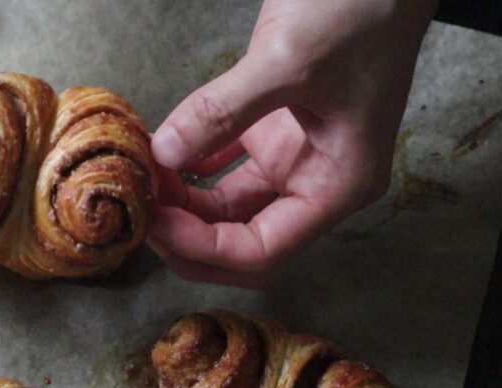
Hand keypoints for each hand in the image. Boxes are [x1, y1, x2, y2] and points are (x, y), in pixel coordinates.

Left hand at [150, 0, 436, 286]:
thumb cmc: (361, 6)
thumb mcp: (289, 59)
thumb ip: (224, 111)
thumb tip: (164, 154)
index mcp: (339, 184)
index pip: (264, 250)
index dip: (203, 248)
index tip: (155, 223)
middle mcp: (318, 181)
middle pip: (244, 242)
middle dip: (190, 239)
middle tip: (141, 215)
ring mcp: (295, 156)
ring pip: (228, 208)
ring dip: (184, 205)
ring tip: (143, 180)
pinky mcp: (274, 129)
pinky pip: (223, 167)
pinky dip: (189, 167)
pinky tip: (160, 153)